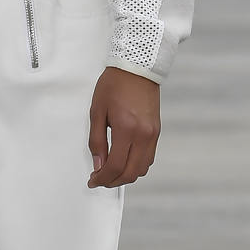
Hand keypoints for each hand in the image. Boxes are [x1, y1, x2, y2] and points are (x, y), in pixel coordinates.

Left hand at [87, 68, 160, 188]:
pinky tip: (124, 161)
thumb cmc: (115, 85)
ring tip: (111, 171)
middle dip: (113, 181)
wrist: (137, 68)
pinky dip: (136, 165)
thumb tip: (98, 163)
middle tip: (100, 179)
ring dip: (125, 175)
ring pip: (141, 169)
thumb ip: (96, 140)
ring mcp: (152, 134)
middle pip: (130, 173)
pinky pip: (148, 158)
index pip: (115, 166)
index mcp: (126, 129)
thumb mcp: (97, 111)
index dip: (102, 178)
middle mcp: (143, 135)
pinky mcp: (156, 132)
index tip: (93, 180)